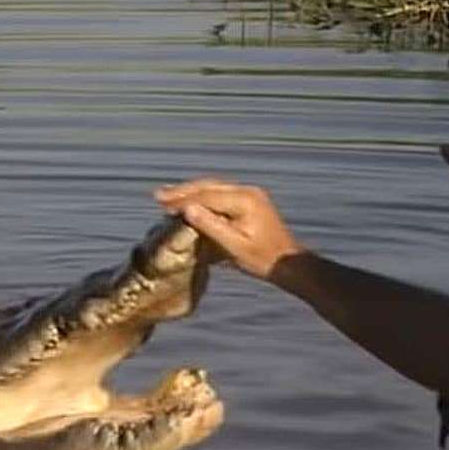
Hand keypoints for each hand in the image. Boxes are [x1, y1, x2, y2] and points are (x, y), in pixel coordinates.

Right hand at [153, 178, 304, 280]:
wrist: (289, 263)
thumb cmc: (264, 259)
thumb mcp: (235, 247)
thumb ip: (212, 227)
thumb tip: (188, 210)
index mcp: (245, 200)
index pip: (207, 195)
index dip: (183, 199)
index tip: (162, 204)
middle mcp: (248, 192)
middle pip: (209, 186)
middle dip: (183, 191)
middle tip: (158, 196)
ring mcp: (250, 195)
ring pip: (214, 188)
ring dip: (192, 193)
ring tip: (169, 196)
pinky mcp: (250, 202)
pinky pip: (222, 194)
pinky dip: (204, 198)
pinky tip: (191, 203)